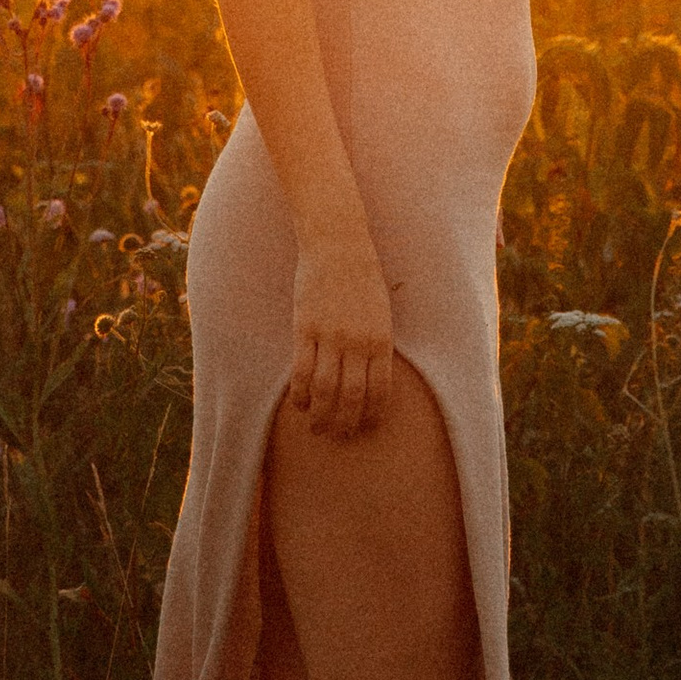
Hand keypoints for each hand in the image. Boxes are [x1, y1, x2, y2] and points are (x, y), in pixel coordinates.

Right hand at [289, 227, 394, 440]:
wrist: (337, 244)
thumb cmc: (362, 278)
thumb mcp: (381, 312)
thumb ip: (377, 345)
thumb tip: (372, 379)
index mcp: (381, 339)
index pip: (380, 390)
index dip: (372, 414)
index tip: (366, 427)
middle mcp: (357, 341)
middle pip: (351, 396)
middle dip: (346, 422)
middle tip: (339, 435)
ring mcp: (330, 335)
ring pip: (324, 389)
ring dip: (320, 414)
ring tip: (317, 426)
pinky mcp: (305, 328)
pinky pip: (301, 371)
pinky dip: (299, 393)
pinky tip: (299, 403)